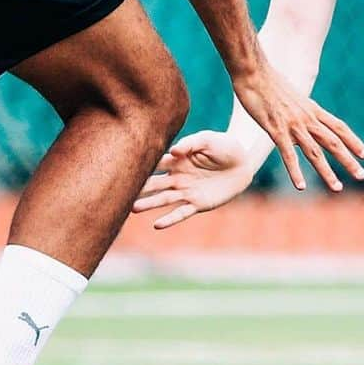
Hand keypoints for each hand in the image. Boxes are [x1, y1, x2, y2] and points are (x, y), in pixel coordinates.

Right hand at [133, 131, 256, 228]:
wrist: (243, 162)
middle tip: (120, 191)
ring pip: (163, 199)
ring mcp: (187, 191)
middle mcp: (178, 177)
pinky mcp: (198, 204)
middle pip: (155, 183)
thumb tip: (173, 151)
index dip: (142, 165)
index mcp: (177, 160)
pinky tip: (157, 225)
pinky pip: (181, 213)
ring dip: (149, 204)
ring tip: (133, 208)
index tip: (124, 167)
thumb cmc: (224, 146)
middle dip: (140, 187)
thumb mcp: (208, 139)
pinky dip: (170, 219)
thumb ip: (191, 143)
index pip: (156, 163)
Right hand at [230, 62, 363, 191]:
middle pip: (333, 142)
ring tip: (337, 188)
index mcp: (312, 109)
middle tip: (361, 175)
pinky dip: (295, 172)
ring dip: (327, 172)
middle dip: (348, 160)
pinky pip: (288, 155)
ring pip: (314, 152)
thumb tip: (300, 125)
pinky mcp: (276, 130)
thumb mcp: (291, 97)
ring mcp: (293, 125)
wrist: (254, 71)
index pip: (339, 127)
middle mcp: (307, 118)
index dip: (353, 141)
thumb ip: (298, 112)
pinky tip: (300, 187)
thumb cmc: (268, 82)